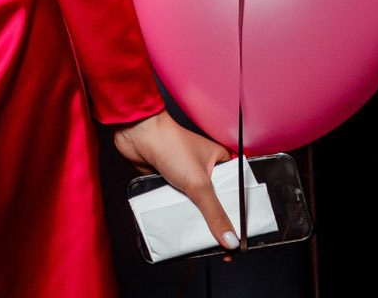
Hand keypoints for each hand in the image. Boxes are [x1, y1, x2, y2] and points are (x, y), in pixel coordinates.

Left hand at [113, 110, 241, 251]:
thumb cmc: (171, 144)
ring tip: (199, 236)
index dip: (240, 215)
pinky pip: (179, 203)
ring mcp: (187, 176)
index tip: (240, 237)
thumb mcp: (199, 183)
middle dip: (216, 220)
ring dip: (195, 217)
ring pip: (196, 204)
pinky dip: (178, 212)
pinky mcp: (170, 182)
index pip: (238, 194)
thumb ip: (214, 213)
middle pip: (217, 202)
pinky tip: (180, 224)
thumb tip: (230, 238)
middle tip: (220, 242)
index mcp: (222, 163)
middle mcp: (206, 169)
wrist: (137, 135)